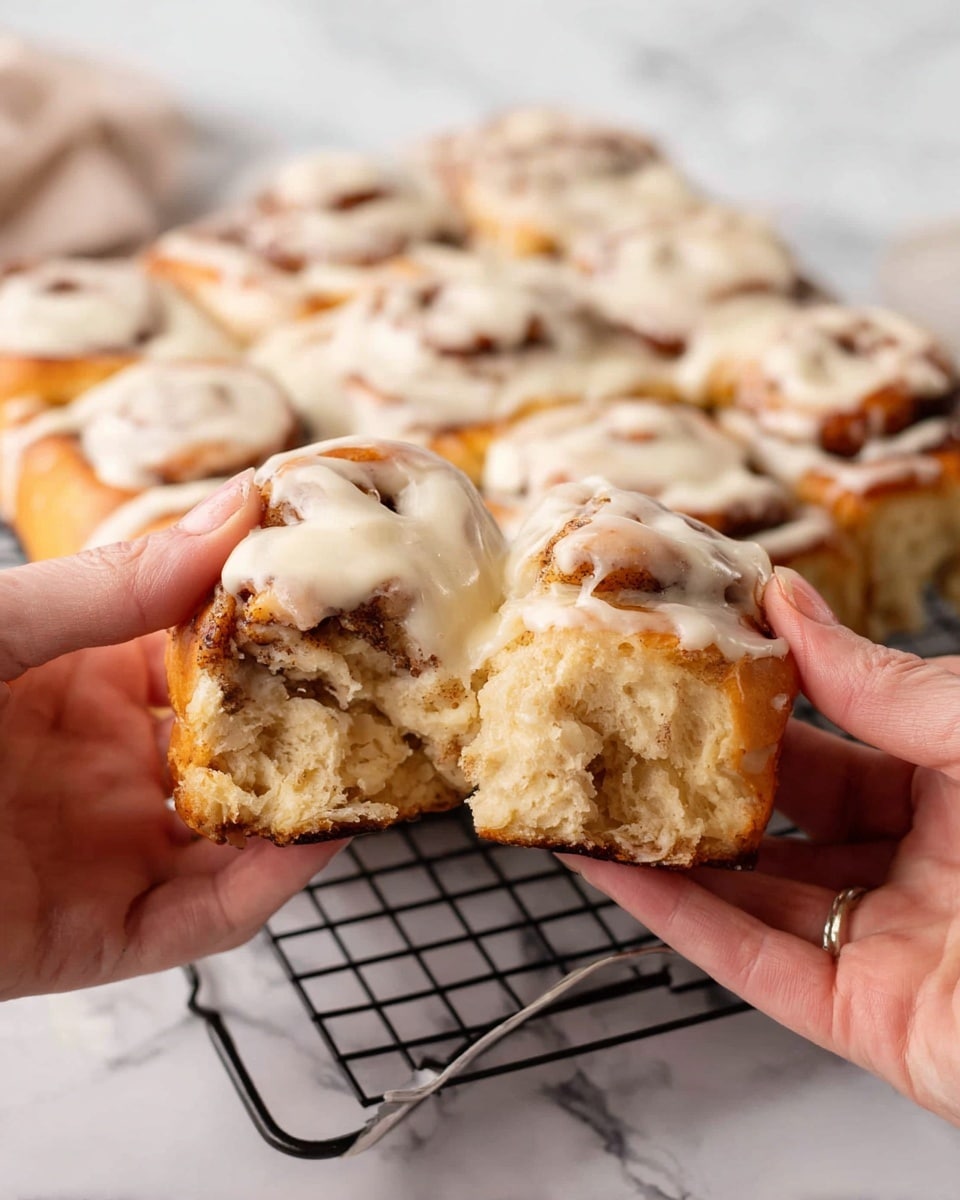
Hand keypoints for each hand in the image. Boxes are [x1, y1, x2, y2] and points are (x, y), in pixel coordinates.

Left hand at [0, 473, 342, 1000]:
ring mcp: (107, 850)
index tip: (349, 597)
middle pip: (239, 745)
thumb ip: (116, 581)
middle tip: (395, 686)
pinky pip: (202, 919)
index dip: (278, 628)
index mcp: (83, 680)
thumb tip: (239, 509)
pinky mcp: (98, 935)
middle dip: (315, 720)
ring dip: (307, 807)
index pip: (209, 654)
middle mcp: (109, 765)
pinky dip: (263, 889)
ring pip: (238, 837)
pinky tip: (308, 844)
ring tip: (378, 768)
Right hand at [564, 568, 959, 1125]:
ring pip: (754, 892)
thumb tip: (791, 605)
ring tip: (595, 797)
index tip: (695, 659)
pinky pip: (753, 964)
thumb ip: (884, 681)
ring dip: (669, 849)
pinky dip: (678, 921)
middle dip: (704, 773)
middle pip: (786, 815)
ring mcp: (890, 944)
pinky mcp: (866, 1019)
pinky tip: (619, 873)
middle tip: (629, 725)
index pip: (839, 738)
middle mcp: (922, 866)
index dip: (764, 701)